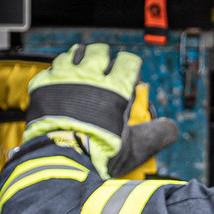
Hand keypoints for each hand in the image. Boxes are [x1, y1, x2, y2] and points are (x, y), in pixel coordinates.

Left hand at [24, 43, 145, 173]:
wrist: (61, 162)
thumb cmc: (99, 156)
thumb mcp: (137, 148)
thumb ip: (157, 134)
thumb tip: (170, 127)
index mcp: (116, 88)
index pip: (128, 61)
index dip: (130, 66)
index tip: (129, 73)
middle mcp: (90, 77)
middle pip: (99, 51)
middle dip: (104, 57)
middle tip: (104, 67)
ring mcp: (63, 79)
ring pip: (72, 55)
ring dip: (79, 59)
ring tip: (81, 69)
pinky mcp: (42, 87)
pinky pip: (50, 70)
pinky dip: (56, 75)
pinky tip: (59, 84)